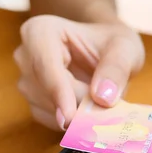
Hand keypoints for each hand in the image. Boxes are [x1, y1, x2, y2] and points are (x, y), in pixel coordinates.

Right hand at [14, 15, 144, 130]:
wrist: (106, 51)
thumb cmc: (112, 43)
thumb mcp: (125, 48)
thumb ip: (116, 69)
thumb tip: (103, 98)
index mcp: (41, 30)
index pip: (45, 63)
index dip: (58, 91)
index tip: (71, 116)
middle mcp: (26, 55)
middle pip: (46, 89)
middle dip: (76, 105)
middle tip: (107, 114)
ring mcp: (27, 80)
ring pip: (46, 107)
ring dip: (77, 114)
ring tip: (105, 107)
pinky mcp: (34, 101)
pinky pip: (50, 119)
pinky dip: (72, 122)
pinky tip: (92, 113)